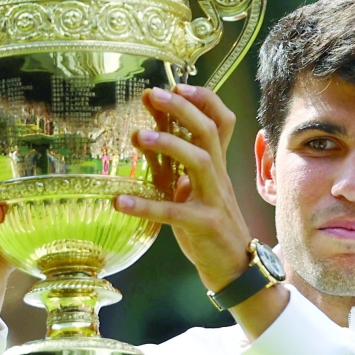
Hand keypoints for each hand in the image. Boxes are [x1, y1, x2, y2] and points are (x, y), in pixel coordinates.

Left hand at [114, 84, 256, 293]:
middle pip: (208, 132)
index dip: (204, 99)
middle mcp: (218, 178)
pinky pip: (173, 213)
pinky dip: (146, 206)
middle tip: (153, 94)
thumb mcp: (192, 192)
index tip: (177, 85)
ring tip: (139, 136)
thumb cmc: (209, 228)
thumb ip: (174, 167)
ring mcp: (213, 200)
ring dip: (169, 145)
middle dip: (182, 109)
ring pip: (199, 162)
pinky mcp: (203, 226)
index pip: (221, 122)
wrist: (235, 269)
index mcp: (216, 167)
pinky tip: (120, 202)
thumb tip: (147, 137)